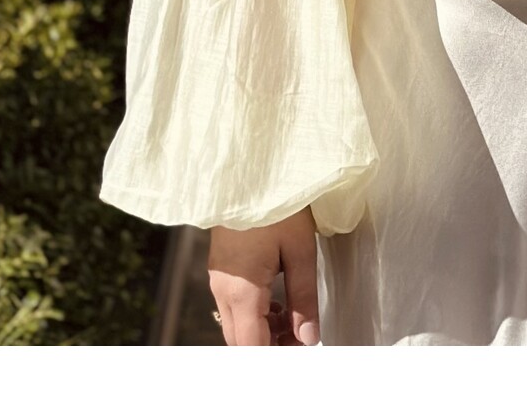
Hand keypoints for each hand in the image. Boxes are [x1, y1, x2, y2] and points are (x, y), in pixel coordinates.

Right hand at [208, 210, 319, 345]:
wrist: (248, 170)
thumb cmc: (278, 204)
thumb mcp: (300, 250)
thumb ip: (304, 298)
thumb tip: (310, 338)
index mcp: (242, 291)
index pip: (252, 347)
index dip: (276, 357)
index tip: (299, 353)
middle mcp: (223, 291)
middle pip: (240, 341)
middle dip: (269, 347)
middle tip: (301, 339)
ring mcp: (217, 280)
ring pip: (235, 326)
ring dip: (261, 332)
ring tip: (293, 319)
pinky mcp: (219, 269)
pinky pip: (232, 306)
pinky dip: (253, 315)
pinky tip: (276, 301)